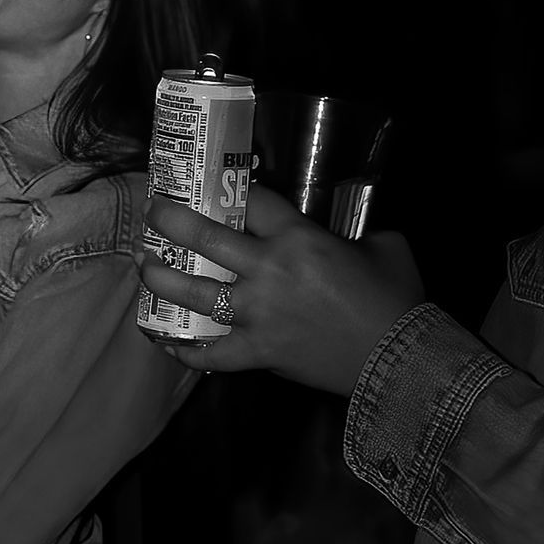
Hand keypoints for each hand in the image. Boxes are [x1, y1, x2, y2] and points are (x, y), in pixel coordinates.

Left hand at [140, 184, 426, 392]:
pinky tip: (165, 340)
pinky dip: (184, 350)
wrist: (400, 362)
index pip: (251, 201)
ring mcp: (257, 316)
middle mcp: (268, 272)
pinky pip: (210, 354)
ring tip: (143, 266)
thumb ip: (352, 230)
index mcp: (299, 238)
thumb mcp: (384, 245)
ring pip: (193, 293)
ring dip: (161, 278)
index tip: (210, 181)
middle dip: (169, 219)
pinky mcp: (257, 354)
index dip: (227, 186)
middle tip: (152, 211)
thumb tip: (337, 229)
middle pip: (204, 237)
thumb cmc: (395, 299)